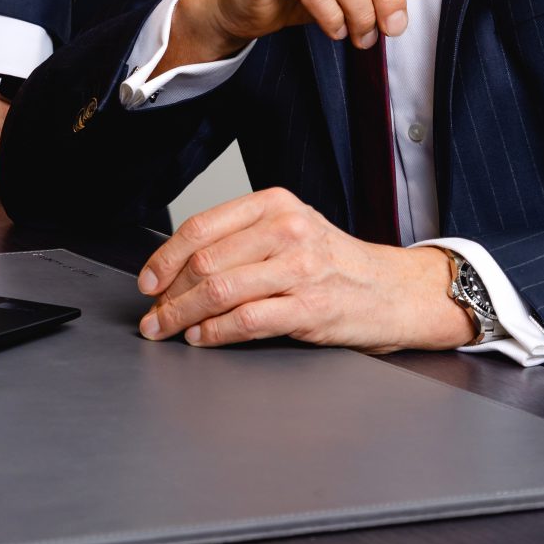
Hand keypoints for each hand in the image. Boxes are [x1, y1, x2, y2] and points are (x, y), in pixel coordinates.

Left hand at [133, 187, 472, 351]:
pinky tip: (202, 339)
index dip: (164, 258)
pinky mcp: (311, 307)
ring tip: (167, 329)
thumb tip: (179, 266)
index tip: (148, 281)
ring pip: (219, 290)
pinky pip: (247, 320)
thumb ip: (242, 239)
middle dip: (168, 293)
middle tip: (152, 314)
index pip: (200, 228)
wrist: (396, 290)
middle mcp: (286, 230)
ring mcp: (300, 269)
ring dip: (183, 315)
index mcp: (274, 205)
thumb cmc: (337, 263)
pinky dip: (215, 333)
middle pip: (204, 261)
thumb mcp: (290, 231)